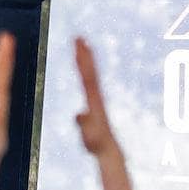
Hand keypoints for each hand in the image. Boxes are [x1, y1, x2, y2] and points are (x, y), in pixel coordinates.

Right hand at [73, 38, 119, 158]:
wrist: (109, 151)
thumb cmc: (98, 144)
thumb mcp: (90, 135)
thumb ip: (85, 125)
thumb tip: (79, 113)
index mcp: (94, 100)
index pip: (88, 75)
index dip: (83, 60)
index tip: (79, 45)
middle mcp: (97, 97)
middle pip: (90, 71)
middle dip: (84, 54)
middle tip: (79, 38)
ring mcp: (97, 100)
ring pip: (91, 76)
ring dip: (86, 60)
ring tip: (82, 46)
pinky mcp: (95, 105)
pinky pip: (89, 84)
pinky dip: (86, 73)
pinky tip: (84, 70)